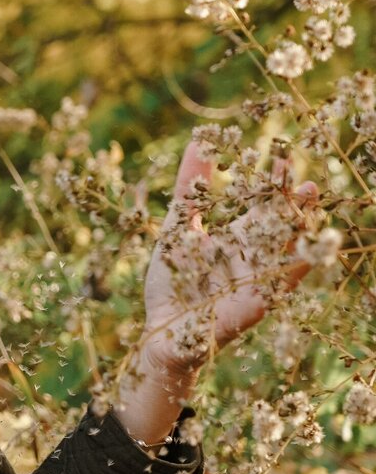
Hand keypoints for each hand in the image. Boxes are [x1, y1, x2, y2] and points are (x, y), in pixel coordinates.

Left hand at [113, 141, 316, 448]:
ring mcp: (255, 284)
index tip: (283, 153)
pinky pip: (274, 290)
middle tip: (309, 184)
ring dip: (300, 237)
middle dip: (294, 207)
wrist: (158, 332)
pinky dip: (289, 274)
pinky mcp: (249, 310)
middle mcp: (253, 260)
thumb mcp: (178, 228)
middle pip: (280, 228)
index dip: (273, 182)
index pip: (263, 204)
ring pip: (285, 256)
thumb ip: (189, 189)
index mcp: (239, 239)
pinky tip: (304, 258)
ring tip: (314, 214)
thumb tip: (197, 141)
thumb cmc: (173, 283)